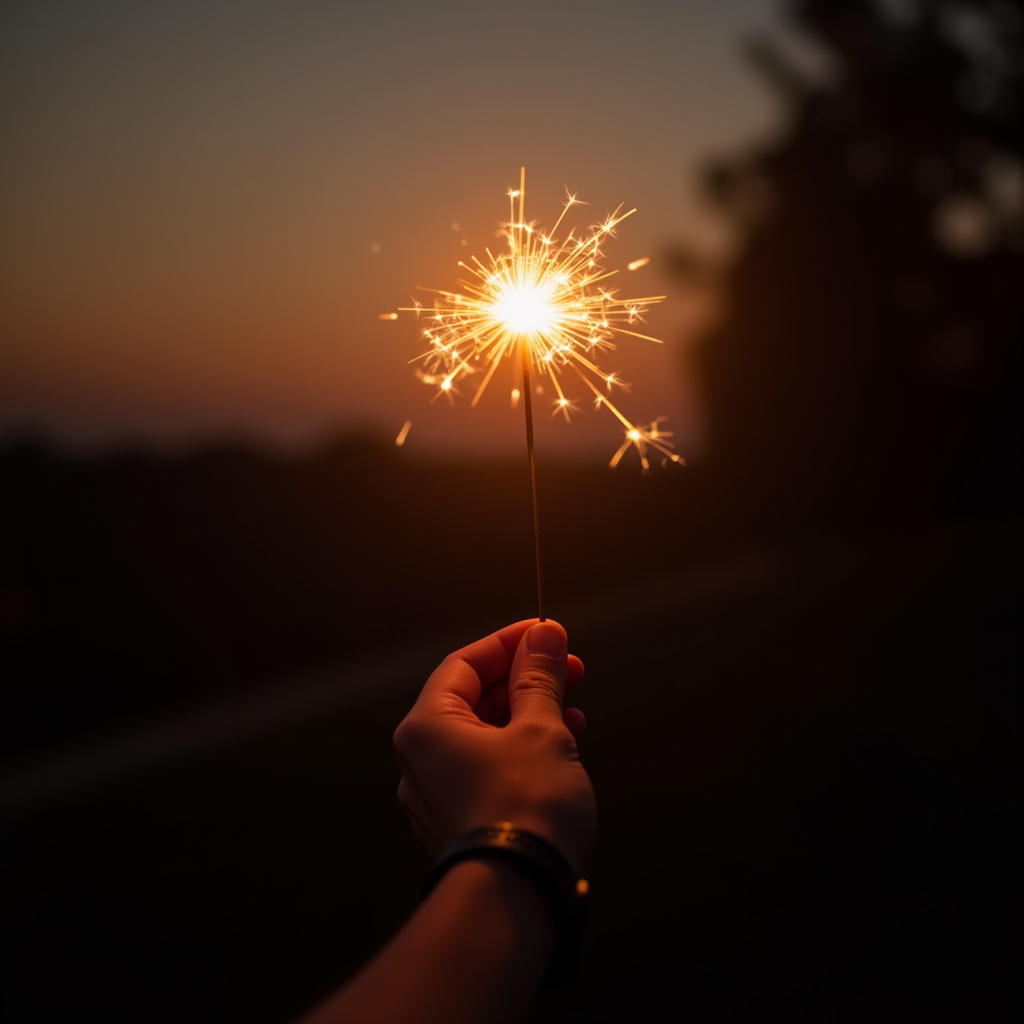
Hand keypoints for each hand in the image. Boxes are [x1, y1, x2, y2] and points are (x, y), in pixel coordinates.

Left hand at [394, 619, 595, 873]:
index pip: (464, 663)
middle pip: (473, 699)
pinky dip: (521, 751)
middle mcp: (420, 760)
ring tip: (574, 711)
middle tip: (570, 668)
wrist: (520, 895)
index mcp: (426, 727)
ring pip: (484, 736)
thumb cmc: (527, 807)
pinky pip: (487, 769)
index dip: (509, 643)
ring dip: (529, 715)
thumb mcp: (540, 728)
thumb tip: (546, 635)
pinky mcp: (459, 822)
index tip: (547, 633)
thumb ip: (540, 677)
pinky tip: (562, 749)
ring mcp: (435, 796)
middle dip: (525, 680)